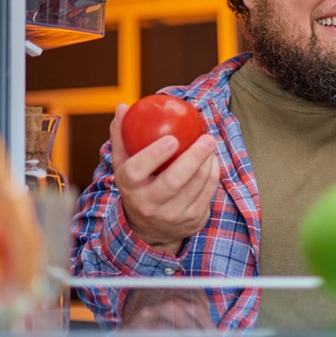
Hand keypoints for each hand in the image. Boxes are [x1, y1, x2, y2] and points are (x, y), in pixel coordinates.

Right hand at [110, 103, 220, 254]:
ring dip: (207, 161)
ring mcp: (173, 215)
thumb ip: (122, 136)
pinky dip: (213, 173)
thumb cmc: (138, 185)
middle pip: (174, 180)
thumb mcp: (124, 165)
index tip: (172, 139)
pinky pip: (208, 192)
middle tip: (207, 137)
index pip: (137, 170)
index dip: (154, 154)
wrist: (150, 229)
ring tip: (209, 143)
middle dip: (194, 157)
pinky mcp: (193, 220)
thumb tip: (122, 107)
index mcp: (130, 187)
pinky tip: (212, 159)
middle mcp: (150, 205)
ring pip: (196, 184)